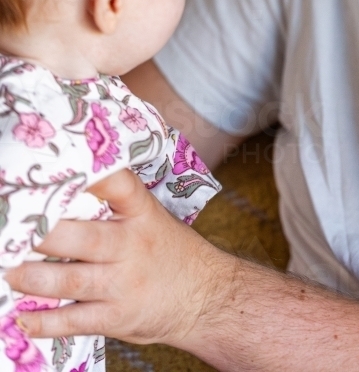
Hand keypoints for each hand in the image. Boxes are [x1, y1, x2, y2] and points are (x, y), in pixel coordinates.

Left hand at [5, 168, 230, 345]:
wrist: (204, 296)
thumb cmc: (169, 251)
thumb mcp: (151, 217)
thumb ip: (115, 206)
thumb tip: (65, 190)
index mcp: (143, 213)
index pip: (119, 185)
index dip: (93, 176)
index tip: (63, 171)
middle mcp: (133, 245)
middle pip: (82, 237)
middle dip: (43, 235)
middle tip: (14, 229)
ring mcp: (125, 284)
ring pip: (71, 280)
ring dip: (33, 278)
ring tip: (9, 271)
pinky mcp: (118, 317)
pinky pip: (75, 321)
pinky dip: (45, 322)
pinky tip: (23, 316)